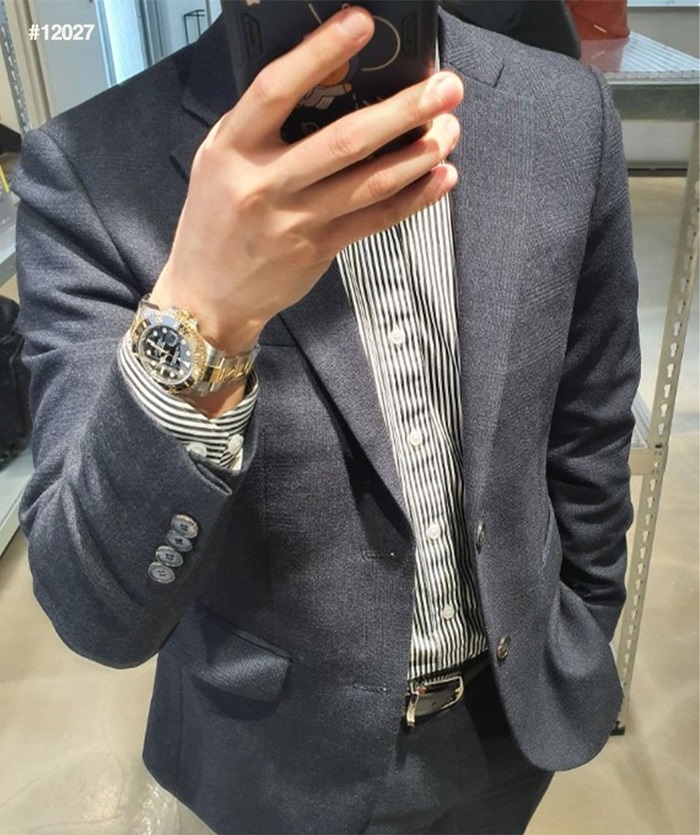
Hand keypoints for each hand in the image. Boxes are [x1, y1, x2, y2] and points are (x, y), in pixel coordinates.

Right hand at [150, 6, 463, 354]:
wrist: (207, 295)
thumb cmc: (213, 221)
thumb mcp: (218, 160)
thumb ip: (259, 125)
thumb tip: (323, 80)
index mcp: (233, 150)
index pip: (276, 90)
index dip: (319, 53)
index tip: (360, 24)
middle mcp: (265, 185)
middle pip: (343, 141)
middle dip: (401, 111)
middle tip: (444, 88)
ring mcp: (295, 222)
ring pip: (368, 184)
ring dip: (417, 155)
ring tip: (449, 130)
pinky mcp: (319, 250)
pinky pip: (374, 221)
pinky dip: (412, 199)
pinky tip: (440, 178)